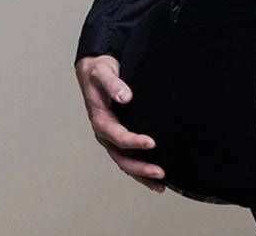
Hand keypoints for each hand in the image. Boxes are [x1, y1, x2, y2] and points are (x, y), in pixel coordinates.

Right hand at [75, 54, 165, 192]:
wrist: (95, 70)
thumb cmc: (99, 72)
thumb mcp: (103, 73)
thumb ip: (114, 83)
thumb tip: (126, 96)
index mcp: (100, 119)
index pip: (117, 135)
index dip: (133, 141)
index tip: (151, 142)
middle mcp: (105, 132)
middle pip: (122, 157)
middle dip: (140, 167)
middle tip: (160, 172)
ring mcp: (112, 137)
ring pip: (125, 162)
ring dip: (141, 174)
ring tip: (160, 184)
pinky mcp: (119, 136)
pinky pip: (129, 156)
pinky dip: (140, 168)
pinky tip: (154, 176)